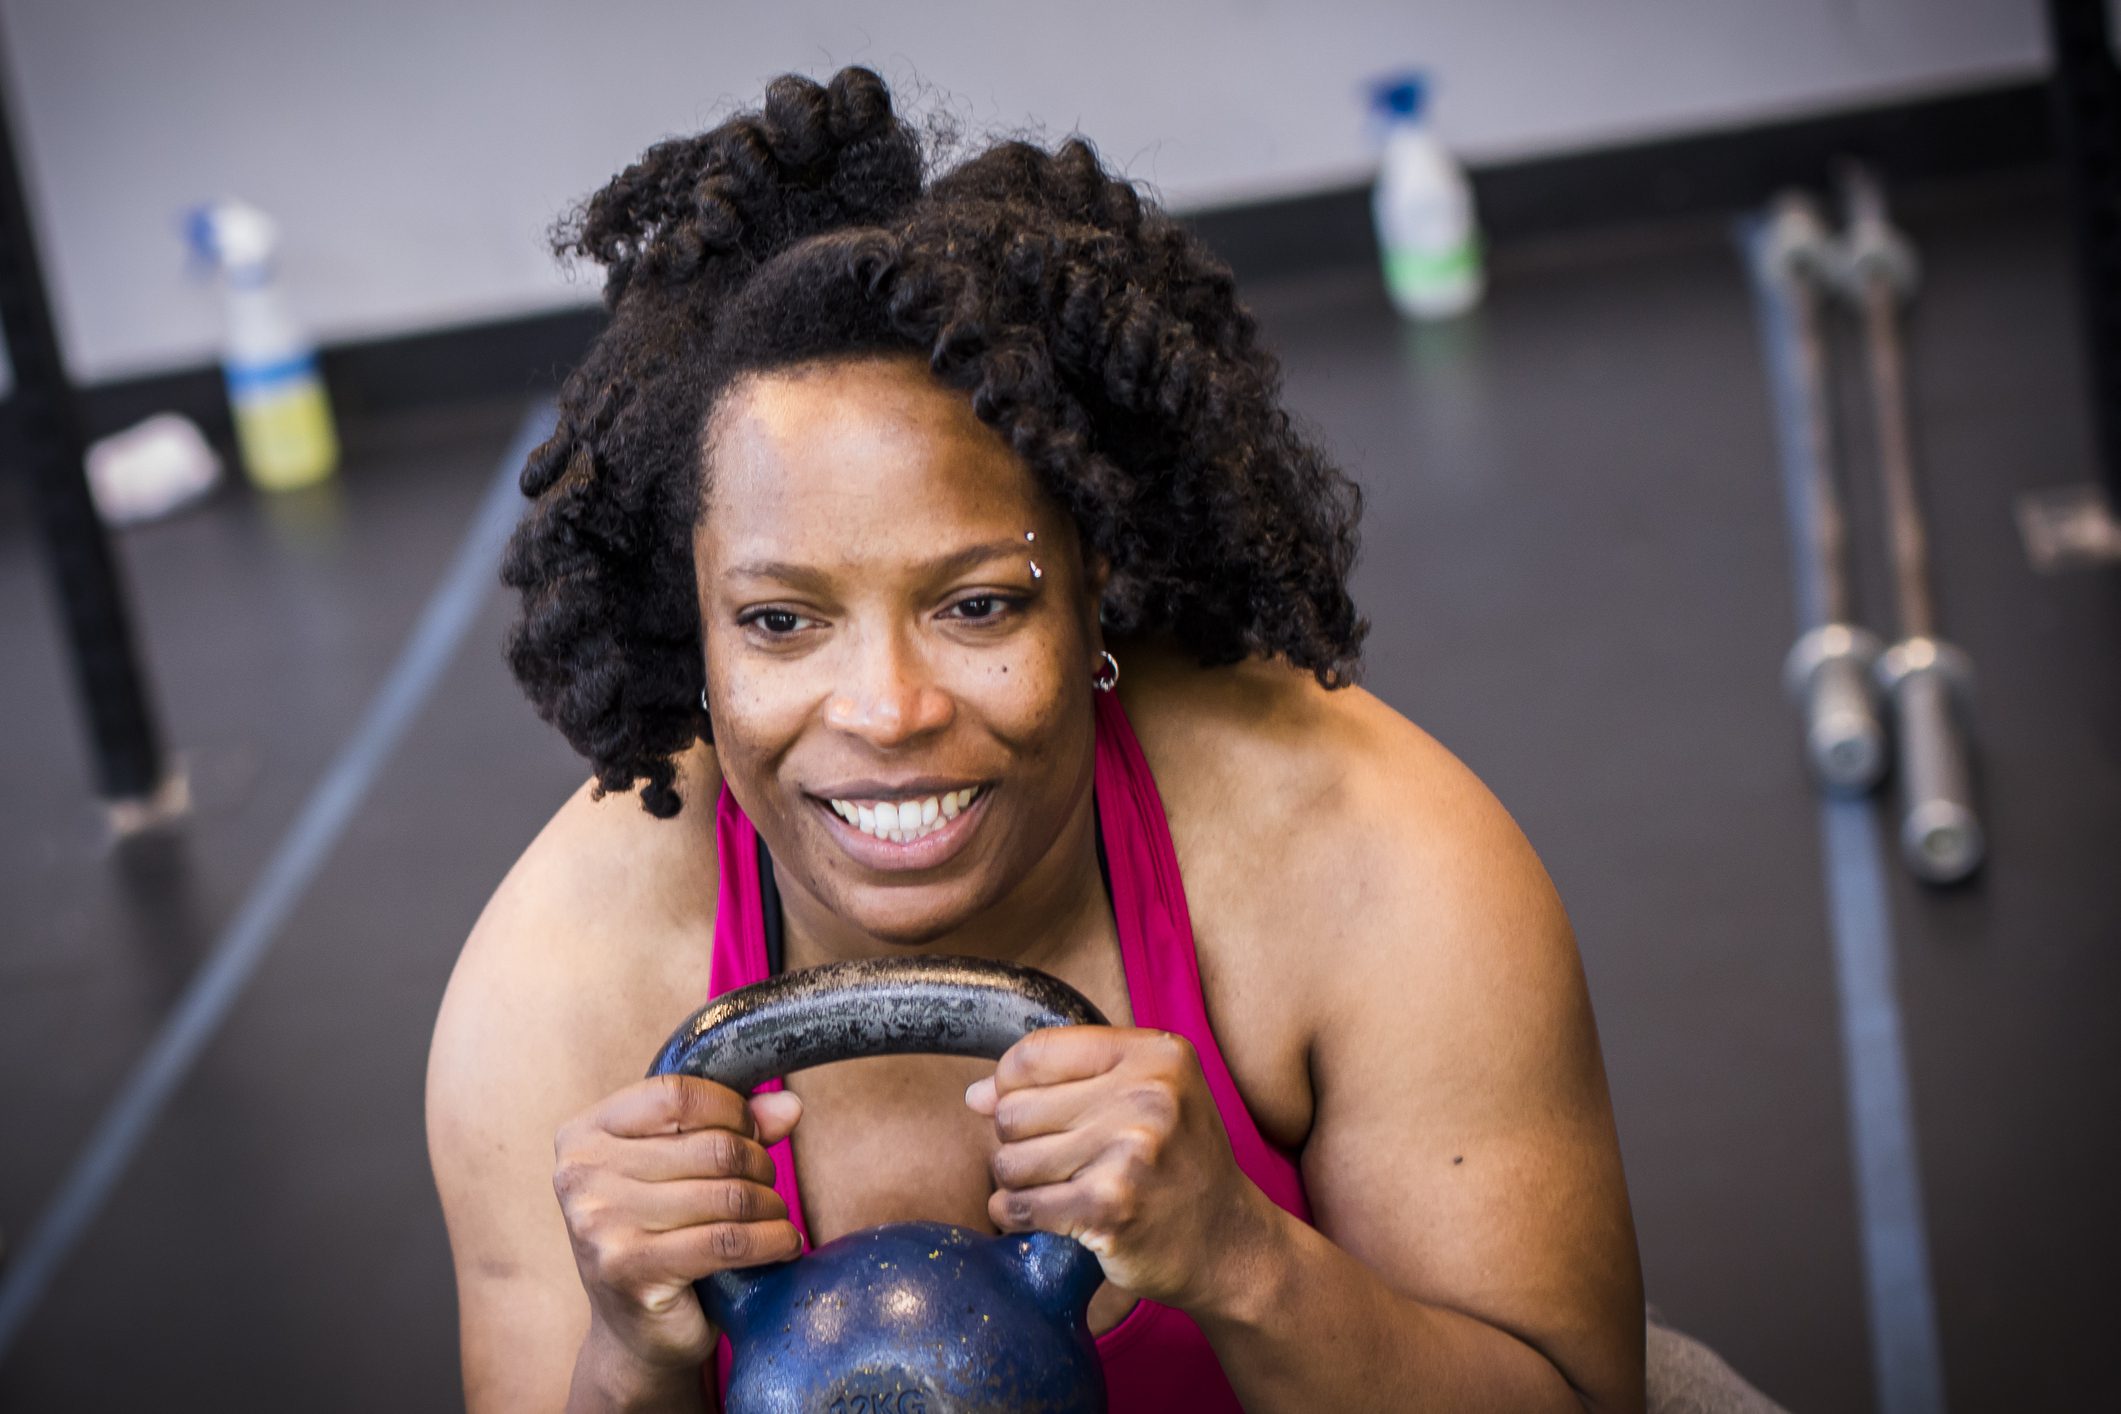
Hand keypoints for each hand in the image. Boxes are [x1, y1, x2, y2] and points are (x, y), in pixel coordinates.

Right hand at [553, 1076, 803, 1374]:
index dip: (731, 1108)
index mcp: (584, 1136)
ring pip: (728, 1194)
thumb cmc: (659, 1239)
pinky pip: (729, 1240)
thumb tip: (789, 1107)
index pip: (676, 1094)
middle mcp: (582, 1176)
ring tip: (774, 1217)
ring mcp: (601, 1224)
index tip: (754, 1131)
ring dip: (770, 1206)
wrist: (633, 1335)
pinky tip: (783, 1243)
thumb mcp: (680, 1172)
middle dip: (759, 1164)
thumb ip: (729, 1128)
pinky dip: (772, 1240)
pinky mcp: (631, 1270)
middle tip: (767, 1186)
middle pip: (712, 1146)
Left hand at [965, 1027, 1275, 1312]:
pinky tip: (1045, 1215)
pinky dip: (1016, 1215)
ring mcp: (1129, 1152)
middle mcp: (1146, 1096)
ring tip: (1052, 1187)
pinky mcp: (1109, 1206)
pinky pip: (1020, 1205)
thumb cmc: (1179, 1164)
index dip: (1010, 1084)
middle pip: (1013, 1109)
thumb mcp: (1145, 1097)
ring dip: (1016, 1181)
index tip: (1026, 1109)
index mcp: (1154, 1056)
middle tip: (1052, 1158)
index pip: (1035, 1053)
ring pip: (1009, 1159)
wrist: (1231, 1244)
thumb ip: (1064, 1081)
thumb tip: (977, 1094)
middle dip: (1016, 1139)